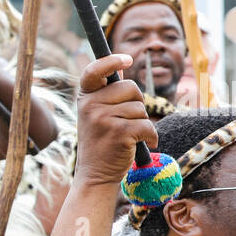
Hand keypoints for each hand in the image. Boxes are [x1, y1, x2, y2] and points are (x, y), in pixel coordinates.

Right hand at [74, 54, 155, 187]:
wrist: (95, 176)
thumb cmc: (100, 144)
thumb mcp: (96, 116)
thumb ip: (106, 94)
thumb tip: (121, 69)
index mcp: (84, 99)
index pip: (93, 71)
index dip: (111, 61)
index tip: (126, 59)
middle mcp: (90, 106)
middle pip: (130, 87)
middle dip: (137, 103)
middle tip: (128, 122)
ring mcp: (103, 118)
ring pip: (140, 108)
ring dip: (142, 123)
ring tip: (130, 137)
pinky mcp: (119, 132)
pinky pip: (147, 124)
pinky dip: (151, 136)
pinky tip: (145, 144)